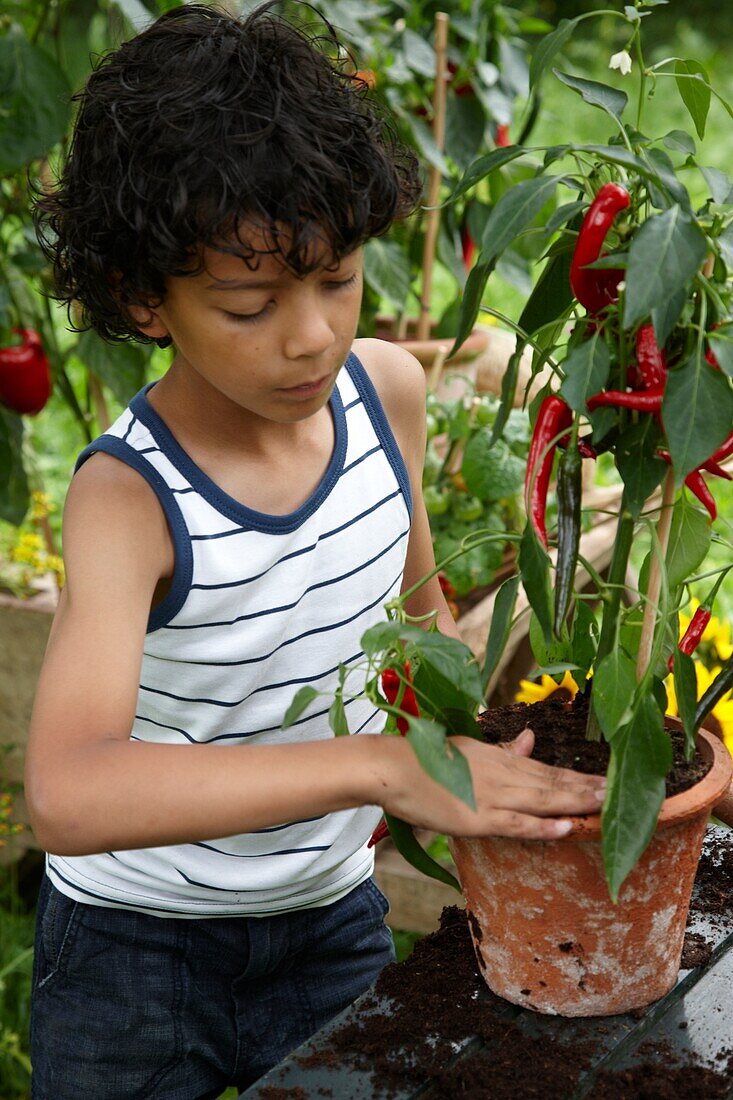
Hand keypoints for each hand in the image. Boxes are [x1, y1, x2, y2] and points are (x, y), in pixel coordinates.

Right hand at [380, 727, 606, 839]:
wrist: (392, 768)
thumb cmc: (425, 757)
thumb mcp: (469, 747)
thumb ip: (502, 749)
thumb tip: (530, 738)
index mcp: (501, 758)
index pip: (549, 768)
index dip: (581, 776)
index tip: (608, 780)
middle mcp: (503, 775)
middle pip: (555, 782)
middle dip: (590, 789)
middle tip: (624, 793)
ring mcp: (492, 797)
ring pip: (544, 800)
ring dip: (577, 803)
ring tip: (608, 806)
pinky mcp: (478, 819)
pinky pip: (517, 824)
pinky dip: (542, 826)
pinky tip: (566, 826)